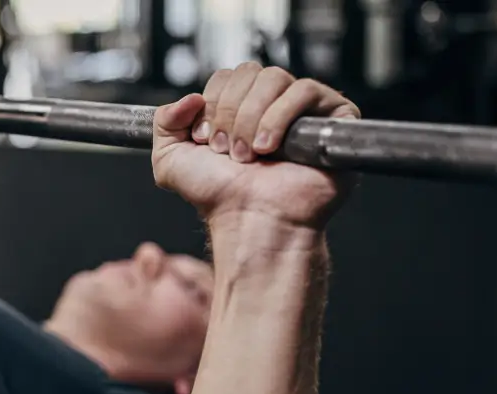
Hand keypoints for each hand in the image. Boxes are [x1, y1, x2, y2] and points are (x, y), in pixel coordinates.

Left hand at [151, 62, 359, 231]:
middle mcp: (272, 106)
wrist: (250, 220)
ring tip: (250, 154)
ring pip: (274, 78)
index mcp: (240, 109)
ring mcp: (304, 111)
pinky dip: (279, 117)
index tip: (206, 141)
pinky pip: (305, 90)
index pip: (227, 76)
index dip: (212, 105)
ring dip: (252, 118)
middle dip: (230, 112)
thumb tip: (189, 97)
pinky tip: (270, 148)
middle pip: (249, 71)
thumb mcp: (170, 159)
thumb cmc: (219, 197)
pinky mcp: (333, 118)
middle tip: (228, 151)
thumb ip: (163, 121)